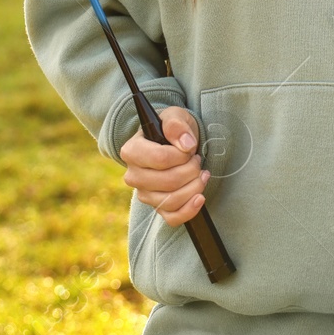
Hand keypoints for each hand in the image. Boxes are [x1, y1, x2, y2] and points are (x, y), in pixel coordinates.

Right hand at [120, 106, 209, 226]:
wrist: (175, 145)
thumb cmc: (172, 130)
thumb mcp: (175, 116)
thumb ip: (176, 124)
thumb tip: (185, 144)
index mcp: (131, 151)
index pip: (160, 159)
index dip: (181, 155)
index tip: (189, 148)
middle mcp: (133, 175)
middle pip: (169, 181)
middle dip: (191, 170)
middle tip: (197, 160)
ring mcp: (144, 194)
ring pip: (172, 200)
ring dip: (195, 187)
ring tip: (201, 173)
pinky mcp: (157, 207)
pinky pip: (172, 218)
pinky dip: (189, 210)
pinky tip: (200, 197)